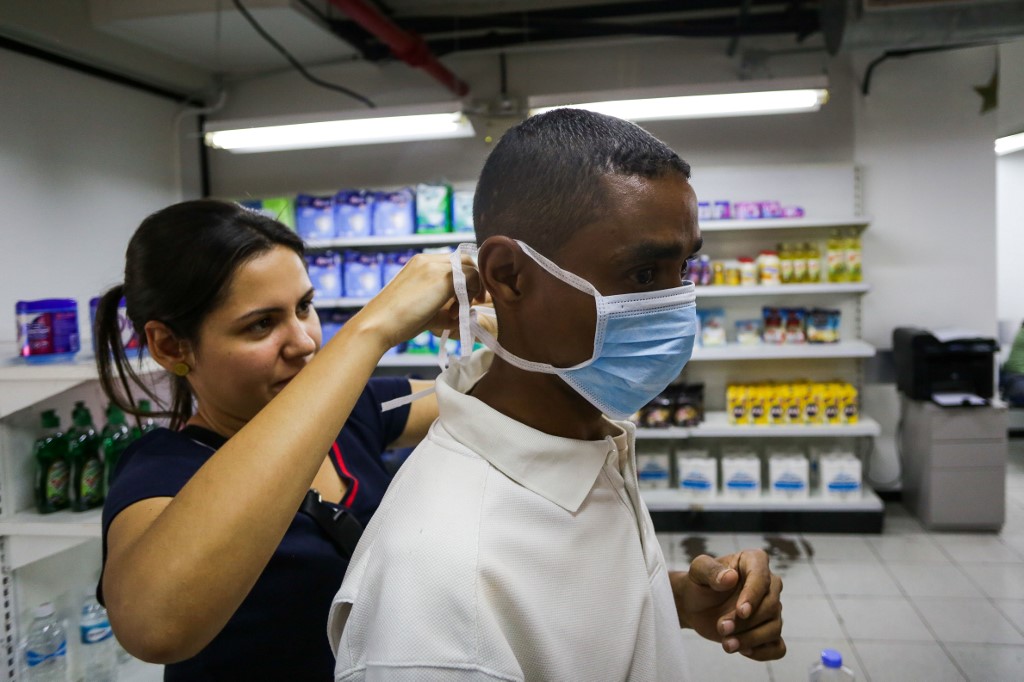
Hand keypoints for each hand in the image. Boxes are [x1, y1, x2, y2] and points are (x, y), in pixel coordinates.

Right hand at [354, 253, 484, 349]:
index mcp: (421, 263)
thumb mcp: (425, 311)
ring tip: (456, 313)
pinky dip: (471, 295)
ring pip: (471, 268)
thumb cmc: (397, 323)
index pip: (454, 262)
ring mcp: (434, 265)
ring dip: (472, 290)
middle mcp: (427, 259)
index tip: (464, 302)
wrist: (379, 325)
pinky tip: (454, 313)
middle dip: (474, 281)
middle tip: (471, 304)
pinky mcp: (441, 276)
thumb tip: (465, 317)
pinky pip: (472, 277)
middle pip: (466, 260)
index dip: (466, 280)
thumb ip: (445, 309)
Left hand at [669, 550, 784, 660]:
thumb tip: (730, 578)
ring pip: (774, 628)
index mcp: (754, 562)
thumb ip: (710, 570)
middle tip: (721, 628)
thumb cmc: (699, 584)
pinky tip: (743, 651)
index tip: (741, 612)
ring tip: (727, 644)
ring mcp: (772, 610)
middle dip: (746, 622)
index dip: (754, 596)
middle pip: (771, 606)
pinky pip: (778, 647)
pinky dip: (763, 652)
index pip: (762, 578)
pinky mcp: (768, 631)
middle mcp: (769, 585)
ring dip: (750, 639)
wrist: (695, 605)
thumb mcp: (698, 572)